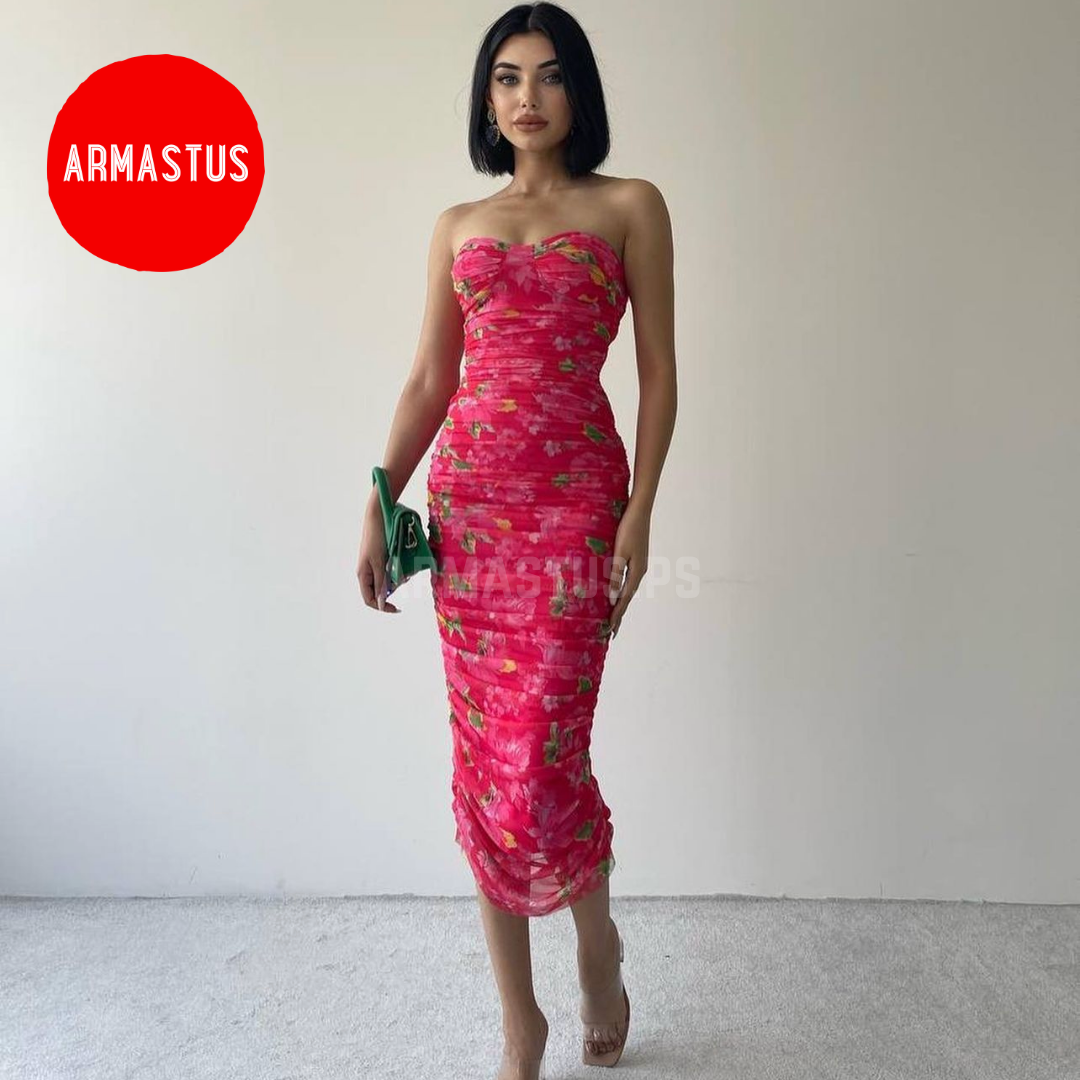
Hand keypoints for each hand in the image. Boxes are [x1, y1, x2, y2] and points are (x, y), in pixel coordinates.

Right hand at [357, 496, 399, 613]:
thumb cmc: (376, 538)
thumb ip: (380, 583)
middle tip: (405, 579)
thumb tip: (379, 603)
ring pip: (387, 581)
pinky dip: (398, 570)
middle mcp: (367, 572)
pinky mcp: (381, 558)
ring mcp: (374, 565)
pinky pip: (390, 570)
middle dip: (393, 589)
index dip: (382, 606)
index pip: (369, 600)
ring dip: (397, 578)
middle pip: (380, 591)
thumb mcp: (379, 562)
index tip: (398, 608)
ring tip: (405, 567)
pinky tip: (403, 561)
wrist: (378, 516)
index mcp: (363, 575)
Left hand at [606, 503, 648, 639]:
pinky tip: (616, 591)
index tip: (610, 630)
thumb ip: (615, 575)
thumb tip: (611, 598)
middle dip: (619, 614)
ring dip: (620, 603)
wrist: (640, 510)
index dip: (616, 614)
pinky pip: (627, 580)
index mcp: (636, 572)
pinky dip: (621, 590)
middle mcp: (639, 571)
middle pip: (627, 597)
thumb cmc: (628, 529)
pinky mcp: (636, 558)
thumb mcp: (620, 553)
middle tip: (612, 632)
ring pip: (628, 589)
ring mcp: (639, 565)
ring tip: (614, 616)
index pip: (624, 599)